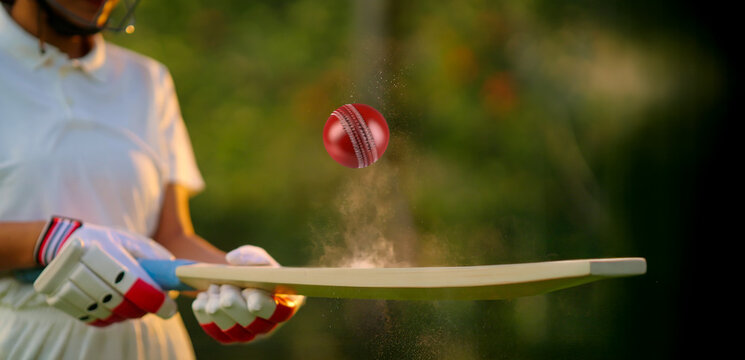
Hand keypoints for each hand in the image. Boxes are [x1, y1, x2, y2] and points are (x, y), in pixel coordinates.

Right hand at [32, 217, 177, 326]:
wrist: (64, 242)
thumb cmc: (107, 241)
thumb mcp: (130, 239)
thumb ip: (153, 255)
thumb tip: (177, 273)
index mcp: (97, 247)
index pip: (129, 281)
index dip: (151, 298)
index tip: (169, 307)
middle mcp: (76, 264)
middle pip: (117, 302)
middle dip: (142, 309)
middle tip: (157, 307)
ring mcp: (62, 283)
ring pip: (105, 313)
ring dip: (126, 315)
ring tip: (137, 306)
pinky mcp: (57, 297)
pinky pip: (90, 318)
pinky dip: (110, 319)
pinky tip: (119, 311)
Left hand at [192, 245, 303, 342]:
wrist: (235, 281)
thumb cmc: (253, 270)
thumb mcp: (256, 258)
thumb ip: (251, 256)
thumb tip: (232, 259)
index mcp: (285, 303)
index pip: (280, 311)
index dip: (264, 304)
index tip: (248, 291)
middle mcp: (268, 324)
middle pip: (254, 324)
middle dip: (235, 304)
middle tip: (224, 286)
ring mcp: (248, 333)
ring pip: (233, 331)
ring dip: (219, 308)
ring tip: (212, 288)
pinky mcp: (228, 337)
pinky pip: (215, 332)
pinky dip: (205, 314)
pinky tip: (202, 298)